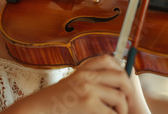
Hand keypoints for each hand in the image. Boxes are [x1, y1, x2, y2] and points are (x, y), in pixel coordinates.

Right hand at [8, 54, 133, 113]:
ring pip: (120, 97)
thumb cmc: (55, 101)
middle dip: (129, 91)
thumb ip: (89, 80)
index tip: (123, 83)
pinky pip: (112, 112)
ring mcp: (88, 89)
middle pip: (120, 77)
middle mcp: (86, 76)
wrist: (38, 109)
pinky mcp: (88, 104)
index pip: (108, 60)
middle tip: (129, 102)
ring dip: (123, 109)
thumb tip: (116, 84)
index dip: (121, 70)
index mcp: (82, 69)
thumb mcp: (71, 84)